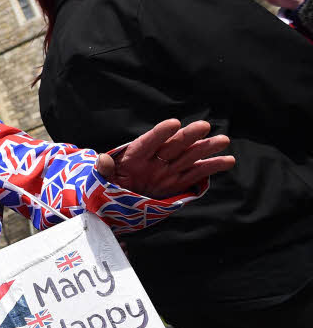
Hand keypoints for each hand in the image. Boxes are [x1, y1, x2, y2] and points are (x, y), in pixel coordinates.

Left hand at [95, 119, 233, 198]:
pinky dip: (211, 168)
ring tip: (222, 140)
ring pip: (188, 157)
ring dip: (205, 149)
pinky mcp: (176, 183)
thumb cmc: (107, 188)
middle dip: (187, 136)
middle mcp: (154, 160)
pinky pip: (195, 174)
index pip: (147, 142)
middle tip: (204, 126)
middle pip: (172, 146)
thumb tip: (100, 159)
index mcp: (134, 157)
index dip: (160, 133)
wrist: (115, 204)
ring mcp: (167, 171)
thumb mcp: (100, 181)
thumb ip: (103, 171)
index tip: (173, 123)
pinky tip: (227, 160)